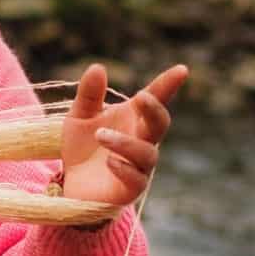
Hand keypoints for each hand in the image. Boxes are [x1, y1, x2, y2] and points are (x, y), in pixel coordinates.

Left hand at [59, 63, 188, 206]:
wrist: (72, 184)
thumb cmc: (83, 148)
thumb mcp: (80, 116)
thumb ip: (89, 94)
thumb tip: (98, 67)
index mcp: (133, 119)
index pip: (155, 99)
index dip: (168, 85)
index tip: (181, 69)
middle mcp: (142, 140)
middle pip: (160, 124)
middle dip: (155, 110)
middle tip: (141, 98)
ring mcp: (139, 166)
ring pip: (148, 153)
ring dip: (126, 143)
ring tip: (99, 135)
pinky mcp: (130, 188)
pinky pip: (137, 179)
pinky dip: (124, 168)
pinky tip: (109, 161)